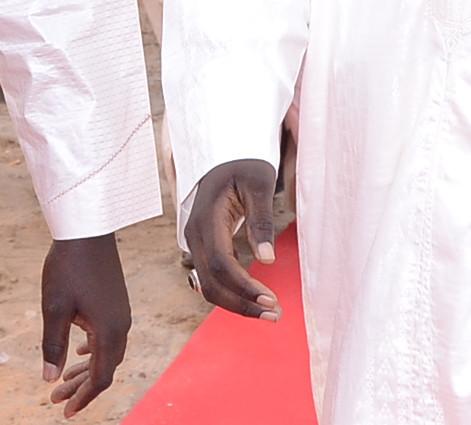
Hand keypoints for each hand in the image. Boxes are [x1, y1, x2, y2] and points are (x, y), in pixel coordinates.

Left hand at [40, 233, 130, 415]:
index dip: (83, 398)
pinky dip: (93, 351)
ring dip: (86, 369)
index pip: (100, 378)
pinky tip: (79, 351)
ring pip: (106, 353)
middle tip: (56, 399)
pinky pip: (108, 337)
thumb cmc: (68, 266)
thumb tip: (49, 378)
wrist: (86, 229)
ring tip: (63, 380)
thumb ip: (52, 346)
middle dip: (81, 387)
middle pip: (104, 369)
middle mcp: (120, 326)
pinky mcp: (115, 302)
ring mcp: (120, 313)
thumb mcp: (53, 309)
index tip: (64, 411)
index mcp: (108, 332)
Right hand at [181, 158, 282, 321]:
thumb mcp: (259, 185)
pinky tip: (255, 297)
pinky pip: (212, 278)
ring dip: (236, 303)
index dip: (243, 287)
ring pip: (208, 286)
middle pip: (210, 283)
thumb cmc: (245, 166)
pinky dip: (232, 292)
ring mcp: (195, 242)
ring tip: (268, 311)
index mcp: (207, 218)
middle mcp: (195, 234)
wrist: (225, 156)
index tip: (271, 300)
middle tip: (275, 315)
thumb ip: (261, 221)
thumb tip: (266, 259)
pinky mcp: (203, 246)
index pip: (220, 264)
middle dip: (241, 304)